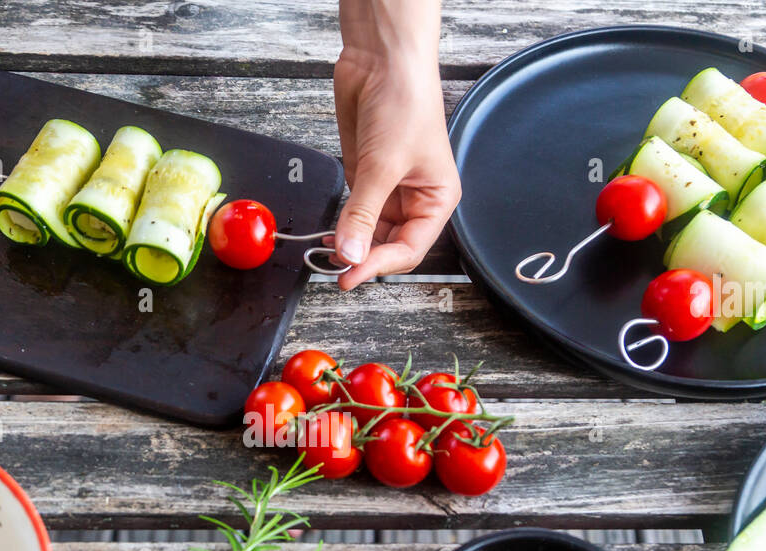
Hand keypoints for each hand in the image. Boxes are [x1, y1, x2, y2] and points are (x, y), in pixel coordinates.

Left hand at [332, 1, 459, 290]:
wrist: (382, 60)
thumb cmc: (405, 101)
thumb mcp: (382, 165)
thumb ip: (363, 213)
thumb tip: (350, 252)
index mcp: (437, 198)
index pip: (410, 248)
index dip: (380, 265)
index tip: (352, 275)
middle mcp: (415, 198)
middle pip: (390, 245)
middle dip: (364, 258)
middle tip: (337, 271)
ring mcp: (387, 189)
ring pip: (370, 233)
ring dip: (350, 245)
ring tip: (328, 256)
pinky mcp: (364, 177)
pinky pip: (353, 213)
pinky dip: (340, 227)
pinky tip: (327, 236)